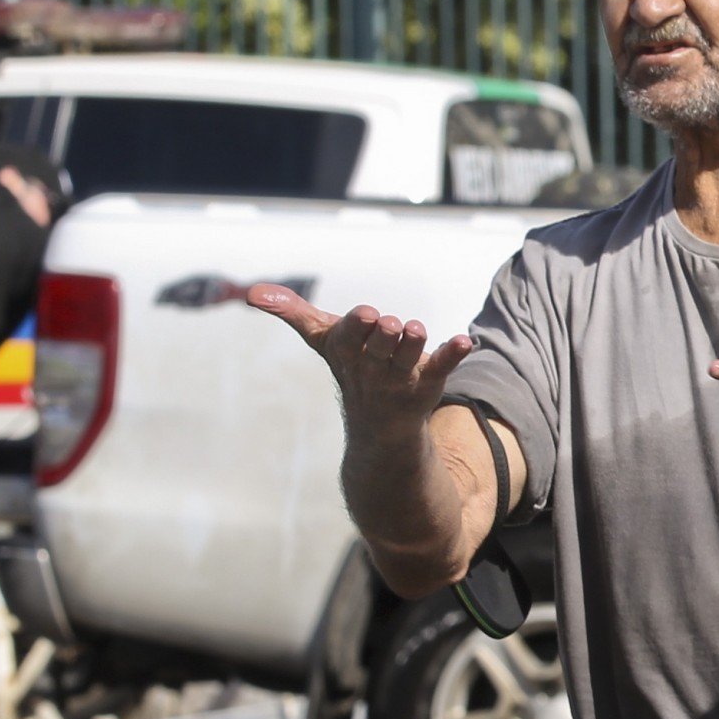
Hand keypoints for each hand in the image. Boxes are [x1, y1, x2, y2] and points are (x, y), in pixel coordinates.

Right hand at [247, 284, 473, 434]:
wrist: (379, 426)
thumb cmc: (352, 367)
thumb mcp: (324, 340)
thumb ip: (294, 313)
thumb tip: (252, 292)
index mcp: (346, 355)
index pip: (348, 340)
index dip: (357, 328)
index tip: (367, 314)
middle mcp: (372, 370)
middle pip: (379, 351)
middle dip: (385, 337)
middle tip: (391, 323)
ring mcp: (401, 380)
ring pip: (408, 362)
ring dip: (414, 345)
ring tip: (416, 329)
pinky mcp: (428, 385)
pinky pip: (441, 369)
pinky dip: (453, 355)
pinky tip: (466, 342)